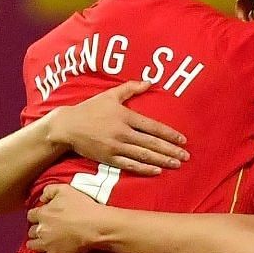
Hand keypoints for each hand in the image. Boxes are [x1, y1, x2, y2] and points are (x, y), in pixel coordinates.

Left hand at [26, 184, 104, 252]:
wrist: (95, 226)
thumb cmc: (82, 207)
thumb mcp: (64, 189)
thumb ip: (49, 190)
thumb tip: (41, 198)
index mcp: (43, 214)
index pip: (31, 215)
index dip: (36, 215)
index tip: (41, 216)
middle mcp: (42, 230)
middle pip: (31, 231)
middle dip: (36, 229)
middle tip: (43, 228)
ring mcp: (47, 244)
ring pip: (33, 245)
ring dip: (35, 242)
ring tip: (38, 242)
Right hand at [47, 80, 187, 174]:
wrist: (68, 126)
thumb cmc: (90, 109)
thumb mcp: (110, 95)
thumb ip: (130, 88)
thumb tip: (149, 82)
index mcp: (125, 116)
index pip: (152, 126)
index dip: (169, 134)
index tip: (183, 140)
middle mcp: (122, 132)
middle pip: (152, 143)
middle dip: (171, 150)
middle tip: (186, 156)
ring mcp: (115, 147)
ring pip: (143, 155)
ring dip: (162, 160)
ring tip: (176, 164)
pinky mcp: (108, 158)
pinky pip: (130, 165)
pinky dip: (144, 168)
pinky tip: (156, 170)